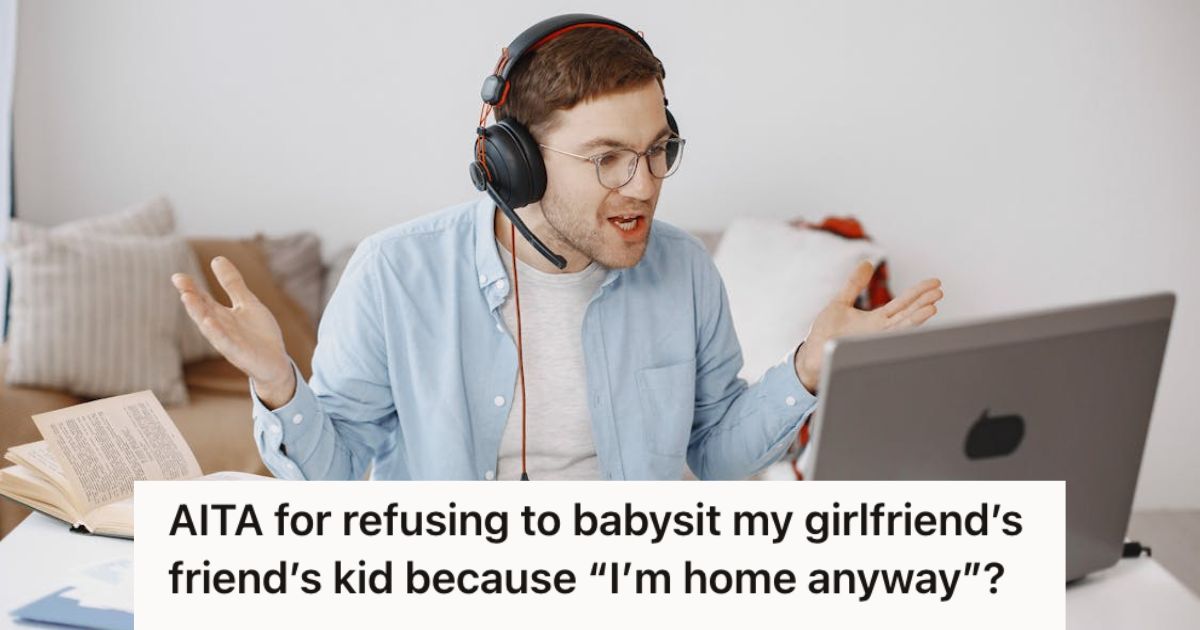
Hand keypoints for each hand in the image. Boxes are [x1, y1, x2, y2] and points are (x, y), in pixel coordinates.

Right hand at [171, 257, 295, 407]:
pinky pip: (226, 343)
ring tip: (187, 297)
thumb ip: (232, 284)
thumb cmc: (259, 334)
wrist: (276, 363)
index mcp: (221, 316)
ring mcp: (229, 342)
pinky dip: (217, 333)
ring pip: (210, 326)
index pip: (203, 299)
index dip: (191, 288)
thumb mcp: (247, 303)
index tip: (177, 276)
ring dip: (198, 313)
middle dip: (191, 298)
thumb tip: (217, 259)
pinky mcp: (240, 354)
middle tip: (179, 282)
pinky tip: (209, 322)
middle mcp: (220, 328)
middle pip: (202, 311)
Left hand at [794, 260, 942, 392]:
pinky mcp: (868, 347)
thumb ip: (854, 284)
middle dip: (923, 302)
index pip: (902, 304)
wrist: (812, 356)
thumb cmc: (825, 334)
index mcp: (876, 320)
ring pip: (902, 327)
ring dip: (918, 317)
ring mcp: (875, 340)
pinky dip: (900, 331)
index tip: (934, 283)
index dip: (918, 292)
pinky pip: (888, 338)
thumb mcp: (840, 302)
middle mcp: (880, 331)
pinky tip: (911, 323)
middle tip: (939, 290)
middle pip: (907, 313)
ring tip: (933, 306)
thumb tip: (866, 263)